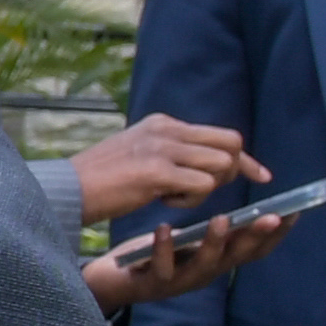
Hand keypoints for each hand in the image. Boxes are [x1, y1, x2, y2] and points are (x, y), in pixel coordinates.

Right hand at [74, 116, 261, 222]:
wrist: (65, 190)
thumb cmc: (99, 180)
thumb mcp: (139, 154)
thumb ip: (171, 153)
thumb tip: (206, 164)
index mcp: (163, 124)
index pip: (221, 134)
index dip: (243, 158)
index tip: (260, 176)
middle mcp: (166, 130)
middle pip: (231, 144)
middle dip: (232, 171)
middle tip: (210, 190)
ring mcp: (162, 149)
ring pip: (220, 165)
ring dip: (207, 188)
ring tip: (175, 197)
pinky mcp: (157, 171)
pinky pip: (202, 184)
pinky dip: (191, 199)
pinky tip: (163, 201)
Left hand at [84, 209, 285, 312]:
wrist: (115, 278)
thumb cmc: (157, 254)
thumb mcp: (192, 238)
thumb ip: (218, 228)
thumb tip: (245, 201)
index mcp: (219, 260)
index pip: (255, 249)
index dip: (277, 234)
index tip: (294, 211)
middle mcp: (206, 273)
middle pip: (238, 257)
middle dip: (257, 237)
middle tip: (272, 215)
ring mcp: (181, 281)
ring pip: (204, 265)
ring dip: (215, 242)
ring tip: (220, 219)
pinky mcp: (154, 284)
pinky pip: (162, 268)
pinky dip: (164, 248)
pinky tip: (164, 228)